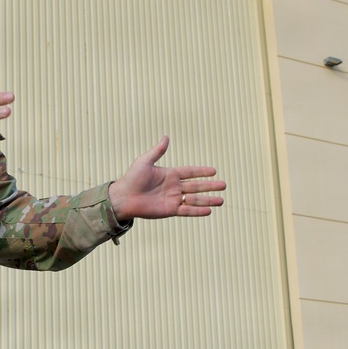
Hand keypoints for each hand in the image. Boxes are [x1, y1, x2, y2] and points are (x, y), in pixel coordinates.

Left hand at [107, 137, 225, 219]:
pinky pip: (187, 210)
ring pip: (194, 200)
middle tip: (224, 185)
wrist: (124, 197)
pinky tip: (209, 211)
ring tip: (221, 200)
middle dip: (210, 186)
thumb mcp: (145, 161)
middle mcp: (174, 187)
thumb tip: (166, 137)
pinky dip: (198, 211)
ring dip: (208, 200)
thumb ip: (157, 151)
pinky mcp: (169, 210)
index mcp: (170, 174)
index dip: (202, 171)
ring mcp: (173, 199)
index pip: (190, 172)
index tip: (214, 171)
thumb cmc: (132, 178)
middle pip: (196, 186)